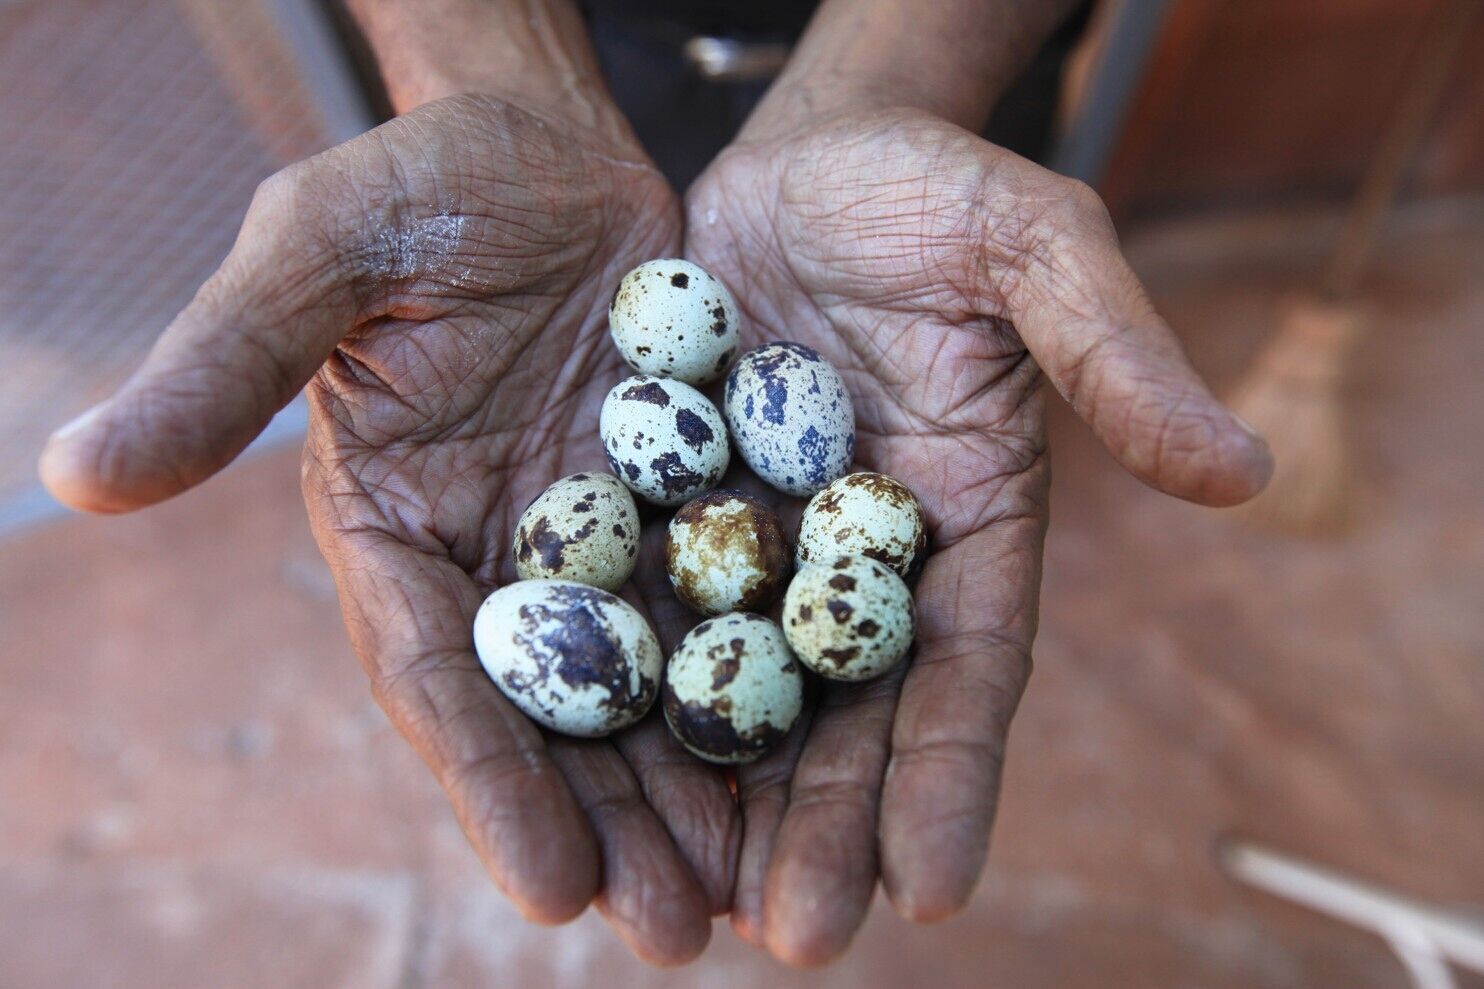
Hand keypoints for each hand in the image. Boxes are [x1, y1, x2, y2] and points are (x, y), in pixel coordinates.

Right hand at [39, 93, 736, 964]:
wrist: (545, 142)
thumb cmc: (417, 183)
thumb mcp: (319, 254)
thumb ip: (223, 363)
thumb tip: (72, 474)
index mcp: (395, 530)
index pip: (438, 675)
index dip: (488, 780)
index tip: (550, 885)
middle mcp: (499, 558)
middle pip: (556, 713)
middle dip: (610, 822)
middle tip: (676, 931)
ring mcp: (599, 538)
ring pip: (653, 684)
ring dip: (698, 790)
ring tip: (756, 897)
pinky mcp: (685, 503)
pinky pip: (732, 603)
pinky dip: (769, 683)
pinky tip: (820, 762)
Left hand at [685, 107, 1271, 964]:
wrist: (803, 161)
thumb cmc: (929, 194)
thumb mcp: (1029, 244)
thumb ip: (1114, 350)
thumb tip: (1244, 471)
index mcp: (963, 528)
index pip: (967, 669)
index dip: (952, 773)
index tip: (935, 884)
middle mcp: (857, 564)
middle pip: (844, 715)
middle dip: (824, 826)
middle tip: (797, 935)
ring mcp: (756, 548)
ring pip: (735, 695)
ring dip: (714, 804)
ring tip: (682, 909)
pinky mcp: (663, 516)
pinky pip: (636, 619)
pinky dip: (621, 704)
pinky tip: (589, 781)